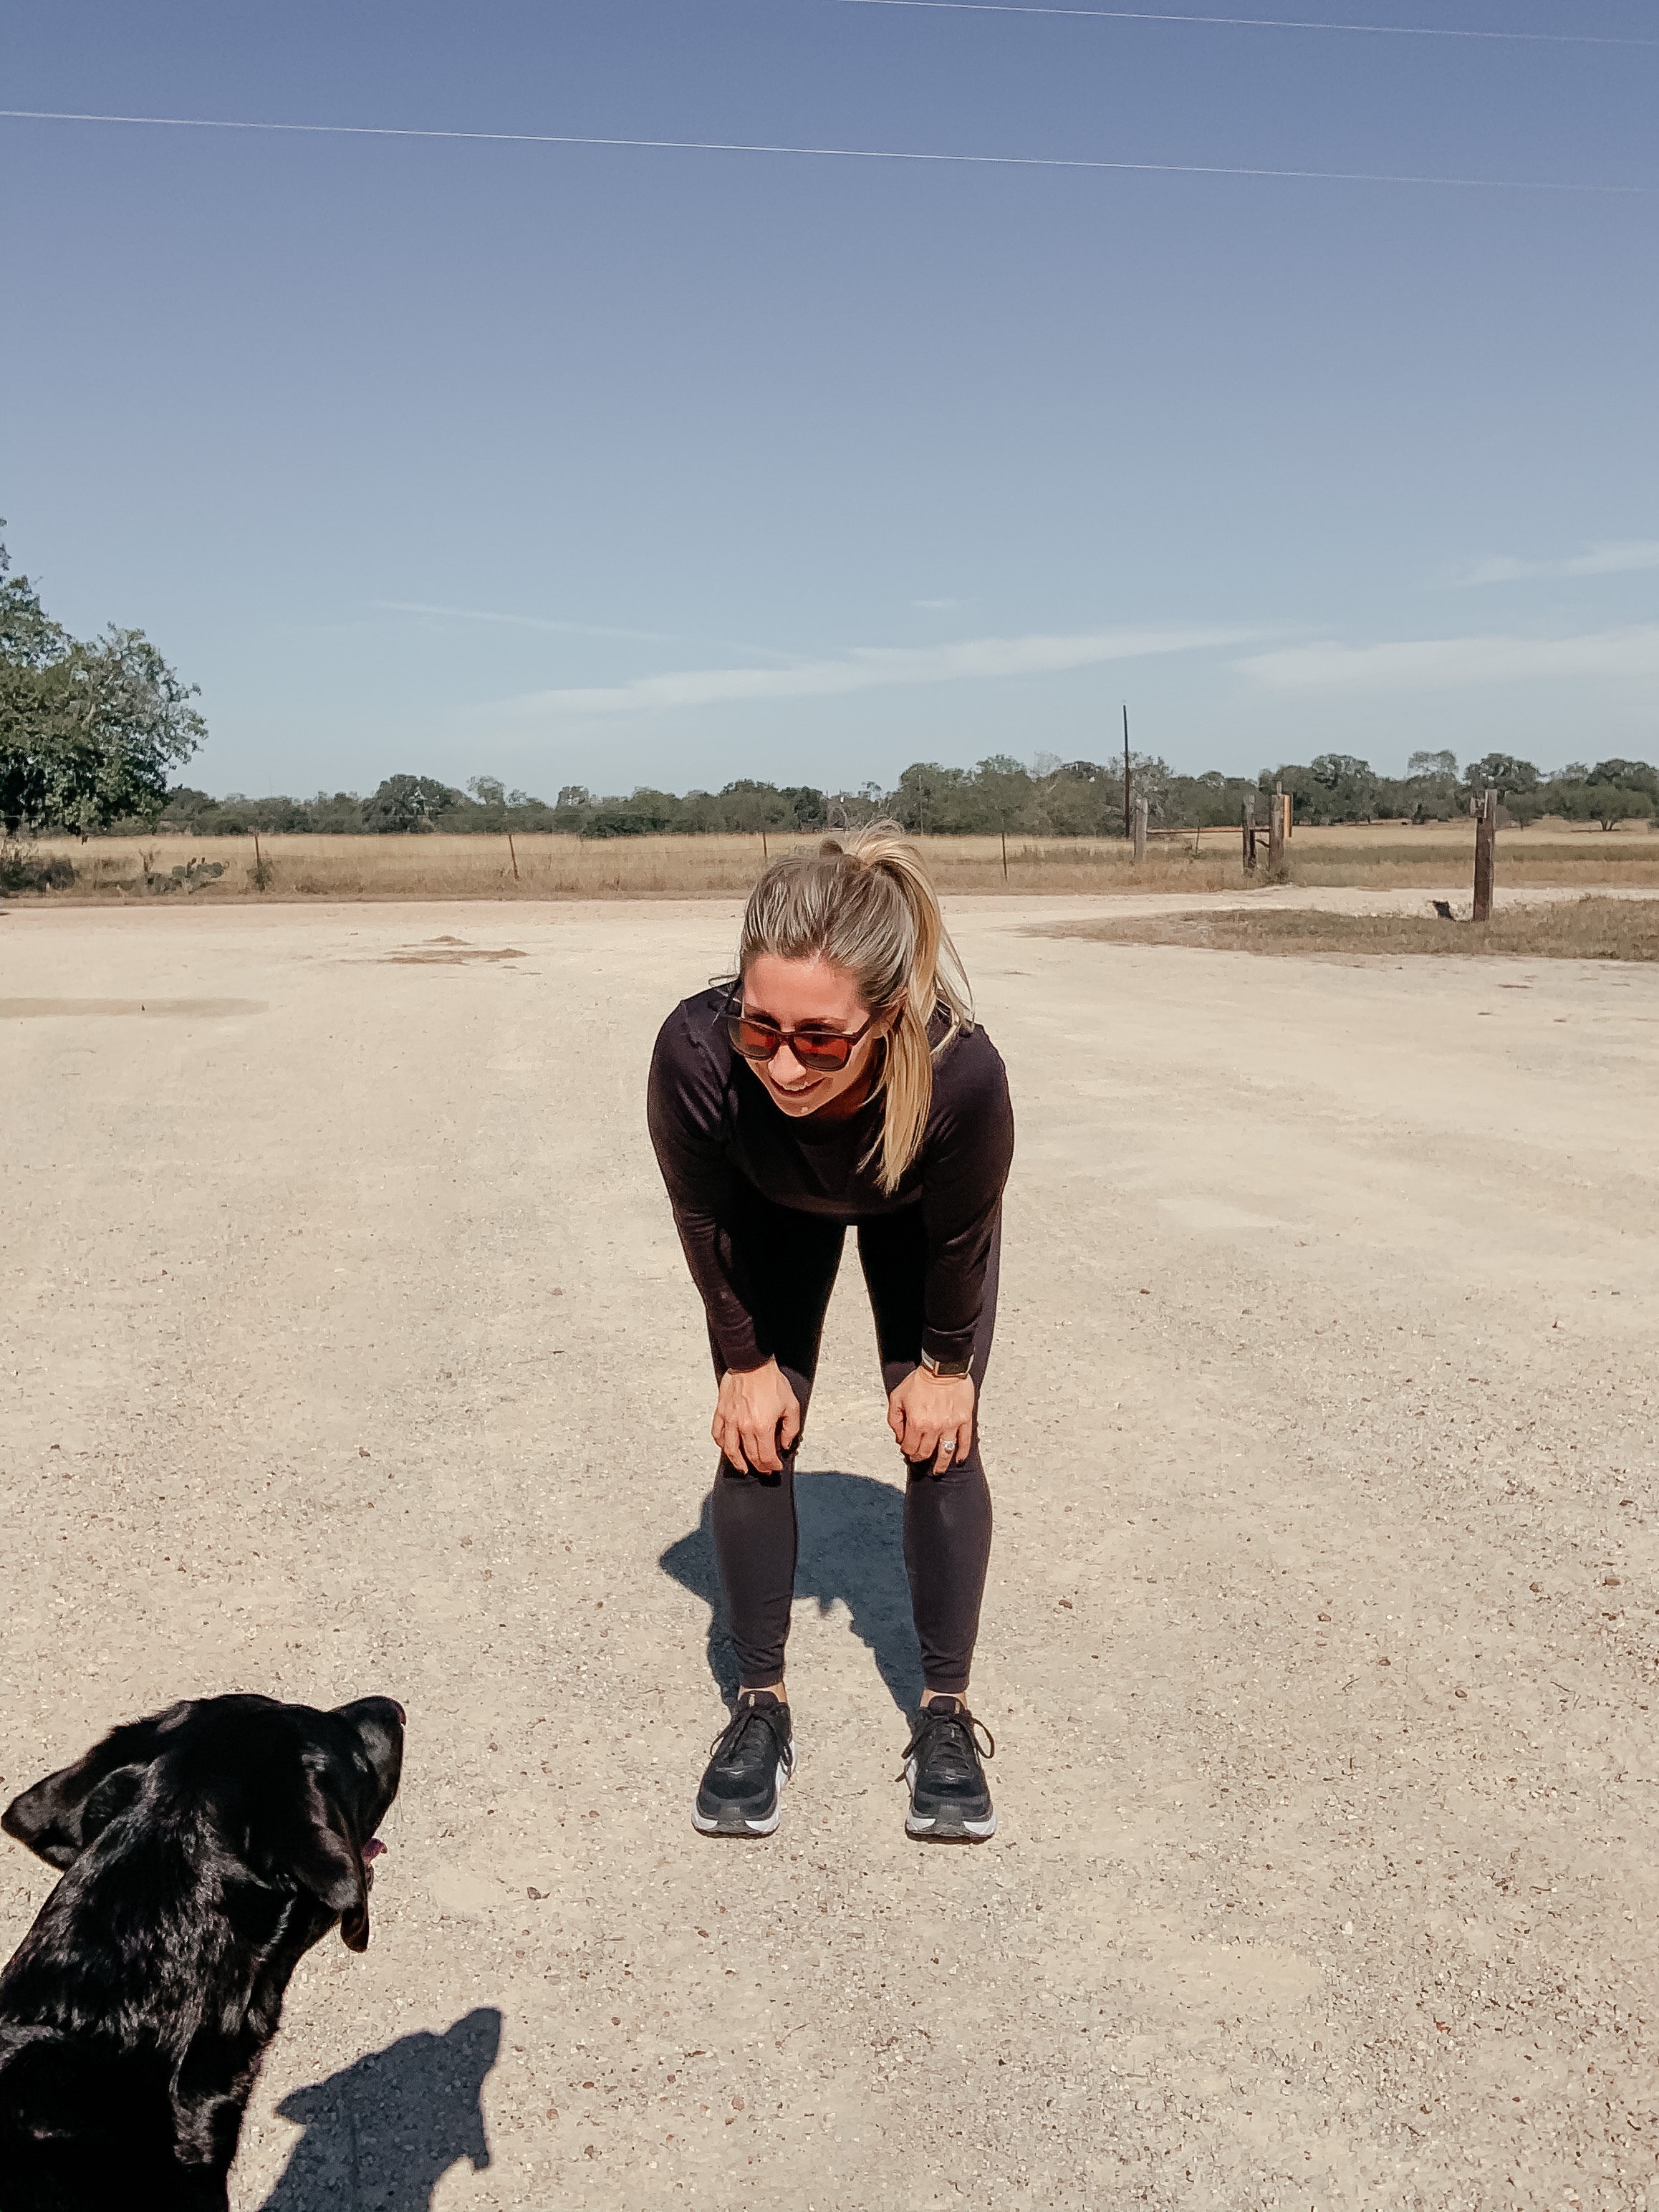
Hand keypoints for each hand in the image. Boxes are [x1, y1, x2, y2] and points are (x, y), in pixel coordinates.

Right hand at [713, 1358, 801, 1473]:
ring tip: (743, 1468)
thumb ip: (791, 1429)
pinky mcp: (721, 1412)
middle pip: (750, 1456)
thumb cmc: (771, 1381)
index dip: (772, 1465)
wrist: (752, 1363)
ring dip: (737, 1462)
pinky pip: (717, 1434)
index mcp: (762, 1427)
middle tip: (764, 1469)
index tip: (776, 1467)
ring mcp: (730, 1421)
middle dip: (759, 1466)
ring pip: (730, 1450)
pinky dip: (722, 1444)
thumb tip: (785, 1444)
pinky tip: (727, 1448)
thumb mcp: (791, 1405)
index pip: (766, 1456)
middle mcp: (744, 1427)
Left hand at [887, 1366, 974, 1472]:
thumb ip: (894, 1419)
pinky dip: (962, 1453)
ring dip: (941, 1464)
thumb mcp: (897, 1397)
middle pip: (926, 1452)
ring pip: (945, 1452)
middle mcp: (934, 1427)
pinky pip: (964, 1441)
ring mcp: (951, 1425)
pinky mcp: (964, 1420)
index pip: (910, 1447)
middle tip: (919, 1459)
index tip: (908, 1451)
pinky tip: (958, 1459)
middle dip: (920, 1458)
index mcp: (916, 1423)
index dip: (907, 1451)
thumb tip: (899, 1437)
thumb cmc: (920, 1380)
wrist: (942, 1367)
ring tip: (938, 1470)